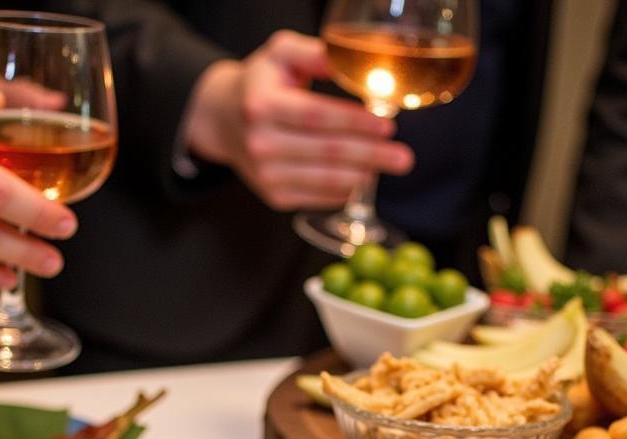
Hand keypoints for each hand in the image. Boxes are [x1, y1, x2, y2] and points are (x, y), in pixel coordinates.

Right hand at [185, 31, 413, 210]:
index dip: (354, 123)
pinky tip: (362, 178)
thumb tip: (356, 62)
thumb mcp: (281, 54)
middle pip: (326, 153)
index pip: (316, 116)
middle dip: (370, 156)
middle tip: (403, 158)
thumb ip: (316, 53)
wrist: (223, 119)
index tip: (387, 126)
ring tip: (388, 166)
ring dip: (361, 175)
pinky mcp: (273, 196)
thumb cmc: (261, 83)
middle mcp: (260, 143)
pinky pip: (316, 197)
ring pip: (323, 180)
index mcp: (262, 105)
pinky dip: (343, 190)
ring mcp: (265, 175)